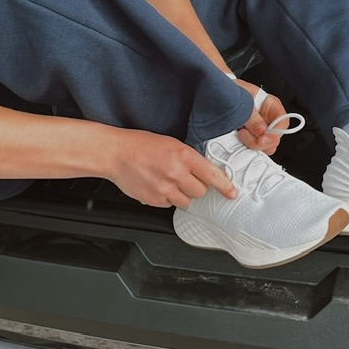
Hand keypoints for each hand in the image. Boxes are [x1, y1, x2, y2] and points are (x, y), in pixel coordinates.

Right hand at [107, 129, 236, 208]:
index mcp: (183, 156)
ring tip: (168, 181)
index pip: (212, 175)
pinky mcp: (154, 200)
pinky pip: (169, 205)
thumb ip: (189, 158)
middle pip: (200, 192)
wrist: (117, 154)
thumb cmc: (141, 145)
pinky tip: (157, 185)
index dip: (225, 186)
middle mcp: (176, 173)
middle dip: (196, 187)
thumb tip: (204, 172)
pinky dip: (167, 198)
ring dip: (182, 194)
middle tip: (184, 177)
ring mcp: (164, 189)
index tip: (232, 192)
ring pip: (186, 201)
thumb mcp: (171, 143)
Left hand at [234, 80, 289, 155]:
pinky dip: (247, 147)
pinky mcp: (252, 137)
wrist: (221, 95)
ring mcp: (261, 129)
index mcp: (270, 104)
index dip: (276, 132)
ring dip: (253, 144)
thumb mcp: (242, 100)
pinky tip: (239, 138)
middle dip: (260, 141)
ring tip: (240, 133)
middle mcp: (268, 118)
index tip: (263, 138)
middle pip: (275, 138)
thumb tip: (261, 130)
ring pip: (266, 146)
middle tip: (245, 134)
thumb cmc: (232, 91)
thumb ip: (251, 115)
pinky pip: (255, 148)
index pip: (283, 121)